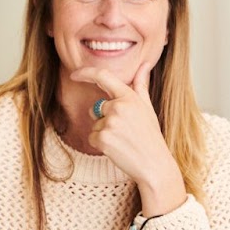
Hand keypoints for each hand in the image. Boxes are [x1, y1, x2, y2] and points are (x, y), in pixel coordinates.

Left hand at [74, 64, 186, 216]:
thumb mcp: (147, 108)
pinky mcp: (103, 138)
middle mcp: (119, 107)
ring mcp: (110, 123)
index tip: (74, 74)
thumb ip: (141, 85)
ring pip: (95, 124)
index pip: (103, 76)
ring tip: (123, 141)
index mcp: (129, 97)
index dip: (86, 73)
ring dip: (104, 133)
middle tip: (124, 131)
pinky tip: (116, 148)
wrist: (154, 165)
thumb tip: (144, 65)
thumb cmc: (150, 136)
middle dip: (103, 118)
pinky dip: (100, 144)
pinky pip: (92, 137)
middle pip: (96, 108)